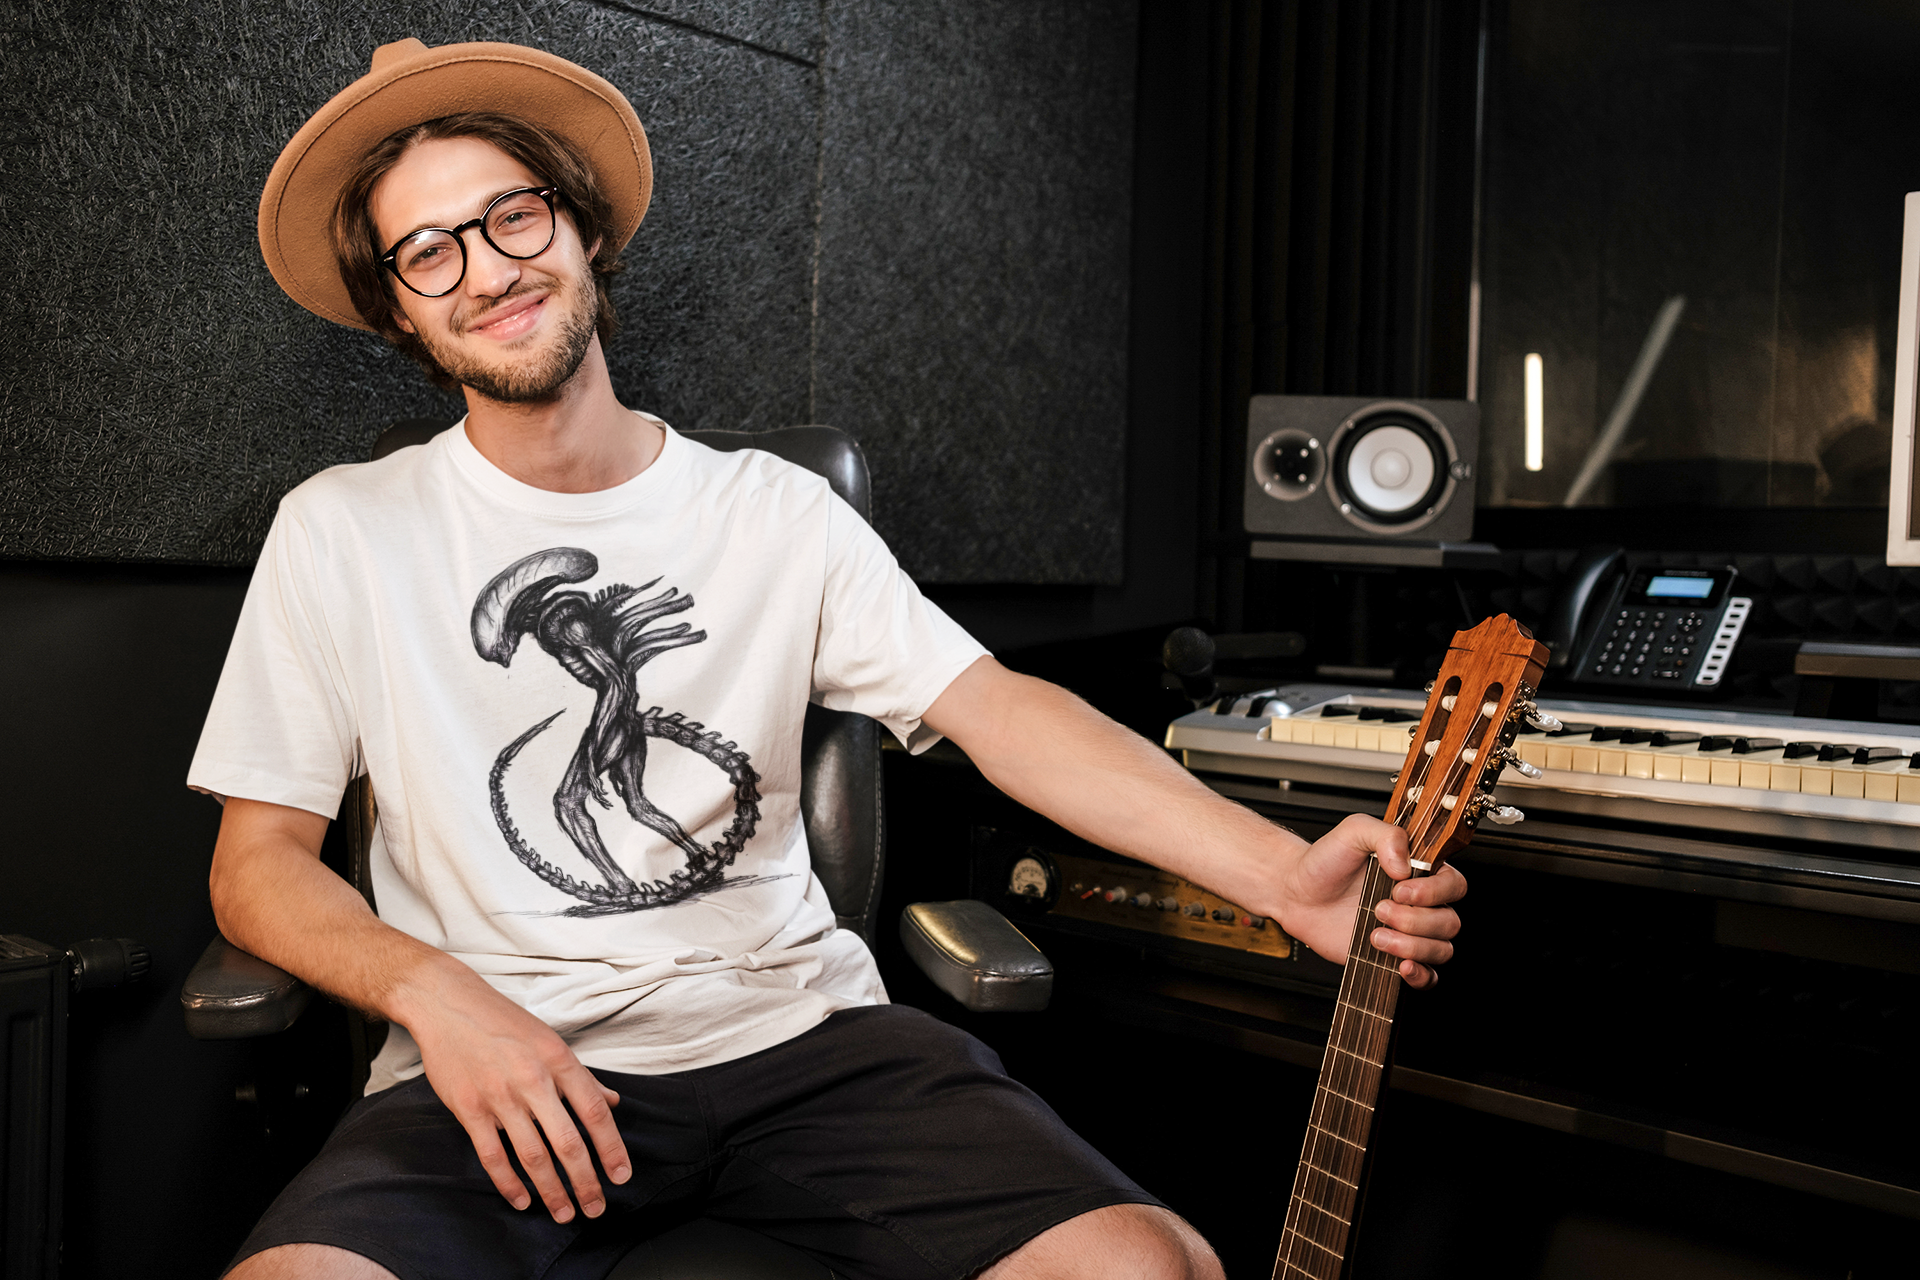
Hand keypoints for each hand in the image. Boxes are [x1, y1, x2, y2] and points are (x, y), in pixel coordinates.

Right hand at [399, 960, 631, 1220]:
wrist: (448, 1005)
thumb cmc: (504, 1023)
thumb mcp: (550, 1040)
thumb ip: (581, 1076)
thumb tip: (612, 1101)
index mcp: (559, 1060)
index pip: (595, 1112)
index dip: (611, 1148)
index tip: (621, 1176)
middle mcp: (533, 1080)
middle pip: (567, 1142)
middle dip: (585, 1181)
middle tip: (596, 1208)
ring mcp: (500, 1096)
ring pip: (532, 1155)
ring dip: (551, 1190)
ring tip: (565, 1213)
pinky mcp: (469, 1108)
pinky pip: (492, 1155)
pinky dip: (509, 1183)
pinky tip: (522, 1200)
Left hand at [1276, 814, 1465, 987]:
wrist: (1298, 892)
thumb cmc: (1326, 861)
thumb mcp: (1354, 832)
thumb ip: (1385, 836)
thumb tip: (1404, 865)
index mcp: (1420, 873)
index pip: (1453, 885)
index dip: (1432, 892)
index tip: (1399, 889)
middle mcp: (1421, 904)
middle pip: (1448, 922)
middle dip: (1414, 920)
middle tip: (1379, 910)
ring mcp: (1410, 933)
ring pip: (1440, 949)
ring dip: (1411, 946)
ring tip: (1376, 935)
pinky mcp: (1395, 956)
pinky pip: (1428, 976)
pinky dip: (1421, 976)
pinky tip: (1402, 966)